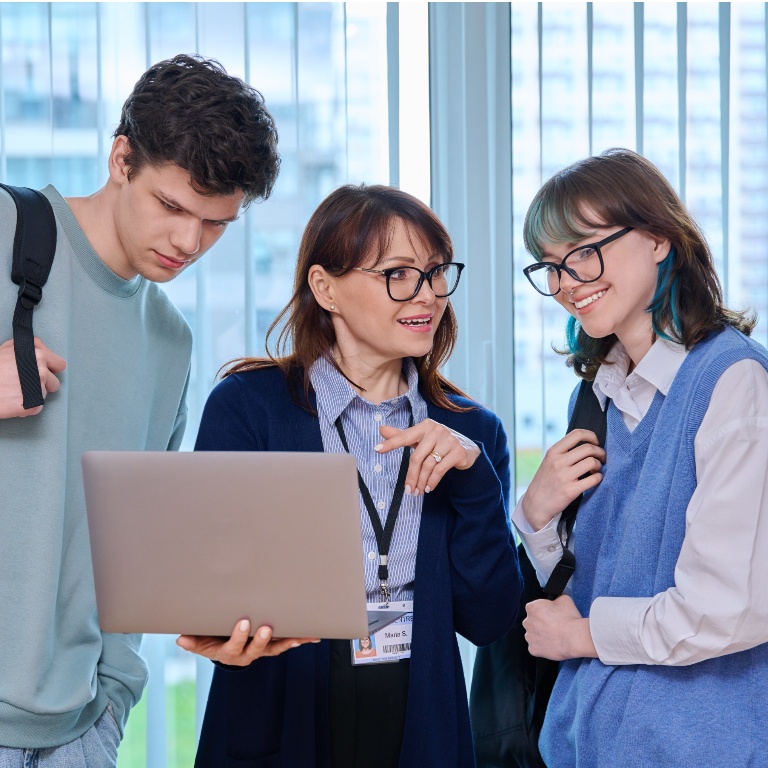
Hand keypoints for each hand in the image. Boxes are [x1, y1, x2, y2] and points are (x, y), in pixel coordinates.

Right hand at [0, 338, 66, 417]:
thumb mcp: (8, 349)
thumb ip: (29, 347)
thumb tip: (41, 347)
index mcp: (39, 356)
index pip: (60, 364)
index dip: (51, 368)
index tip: (44, 371)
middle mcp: (42, 372)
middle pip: (55, 383)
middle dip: (45, 384)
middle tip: (29, 384)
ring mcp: (39, 389)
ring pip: (44, 395)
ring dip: (34, 395)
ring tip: (16, 391)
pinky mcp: (34, 405)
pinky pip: (36, 407)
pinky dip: (27, 406)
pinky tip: (14, 400)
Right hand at [176, 620, 319, 665]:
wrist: (222, 646)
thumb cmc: (209, 637)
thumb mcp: (199, 640)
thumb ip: (192, 640)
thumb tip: (180, 639)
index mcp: (228, 652)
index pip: (233, 646)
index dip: (238, 636)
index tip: (243, 622)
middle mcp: (246, 654)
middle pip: (256, 649)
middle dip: (262, 639)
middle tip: (267, 627)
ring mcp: (261, 651)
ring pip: (275, 648)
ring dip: (288, 642)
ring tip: (300, 637)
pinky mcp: (272, 646)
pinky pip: (287, 644)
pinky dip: (300, 640)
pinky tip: (313, 636)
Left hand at [375, 419, 480, 495]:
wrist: (466, 447)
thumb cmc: (437, 443)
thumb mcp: (419, 439)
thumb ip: (401, 436)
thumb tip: (381, 429)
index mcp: (425, 426)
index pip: (405, 436)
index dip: (391, 443)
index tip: (377, 449)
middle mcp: (437, 430)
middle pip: (417, 457)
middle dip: (411, 475)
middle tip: (408, 489)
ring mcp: (449, 440)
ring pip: (429, 465)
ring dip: (421, 481)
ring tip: (417, 491)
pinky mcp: (458, 452)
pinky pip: (440, 470)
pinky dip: (432, 481)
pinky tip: (428, 488)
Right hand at [520, 429, 604, 530]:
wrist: (536, 504)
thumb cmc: (545, 481)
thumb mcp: (548, 461)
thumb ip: (564, 452)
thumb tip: (587, 444)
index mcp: (553, 452)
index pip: (576, 434)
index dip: (591, 435)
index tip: (595, 442)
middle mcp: (558, 462)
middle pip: (588, 448)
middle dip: (600, 452)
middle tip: (601, 457)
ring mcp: (564, 476)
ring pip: (592, 462)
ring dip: (599, 465)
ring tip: (596, 469)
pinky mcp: (571, 490)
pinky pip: (594, 479)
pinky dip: (599, 478)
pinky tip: (595, 479)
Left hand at [523, 595, 596, 660]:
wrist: (574, 638)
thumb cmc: (569, 618)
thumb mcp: (564, 599)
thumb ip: (556, 597)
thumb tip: (557, 597)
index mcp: (532, 607)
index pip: (534, 608)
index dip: (544, 611)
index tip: (552, 615)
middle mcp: (527, 622)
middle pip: (532, 622)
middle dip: (540, 624)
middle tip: (554, 626)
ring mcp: (529, 637)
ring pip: (533, 635)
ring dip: (540, 635)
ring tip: (554, 637)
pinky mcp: (533, 649)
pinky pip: (535, 648)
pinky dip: (542, 647)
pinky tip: (552, 645)